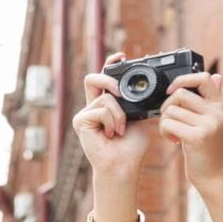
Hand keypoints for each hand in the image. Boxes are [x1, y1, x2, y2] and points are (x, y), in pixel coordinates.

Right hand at [71, 52, 155, 175]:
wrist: (124, 165)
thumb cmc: (132, 147)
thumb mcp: (139, 117)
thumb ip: (135, 101)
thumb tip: (142, 87)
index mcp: (107, 104)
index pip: (105, 78)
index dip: (111, 64)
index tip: (122, 56)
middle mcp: (93, 107)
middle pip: (94, 78)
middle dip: (110, 80)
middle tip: (121, 93)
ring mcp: (85, 113)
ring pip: (105, 97)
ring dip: (119, 114)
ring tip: (120, 130)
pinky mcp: (80, 121)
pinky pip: (101, 108)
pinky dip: (112, 120)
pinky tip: (111, 134)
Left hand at [157, 72, 222, 188]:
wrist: (213, 177)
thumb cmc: (208, 149)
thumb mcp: (214, 122)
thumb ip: (212, 100)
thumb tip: (216, 76)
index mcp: (221, 105)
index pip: (204, 77)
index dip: (183, 79)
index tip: (172, 91)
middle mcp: (217, 112)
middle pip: (180, 94)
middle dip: (167, 106)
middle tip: (170, 121)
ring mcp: (209, 124)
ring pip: (171, 110)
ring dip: (164, 122)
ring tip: (173, 133)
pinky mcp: (197, 137)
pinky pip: (168, 123)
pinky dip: (164, 131)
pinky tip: (173, 140)